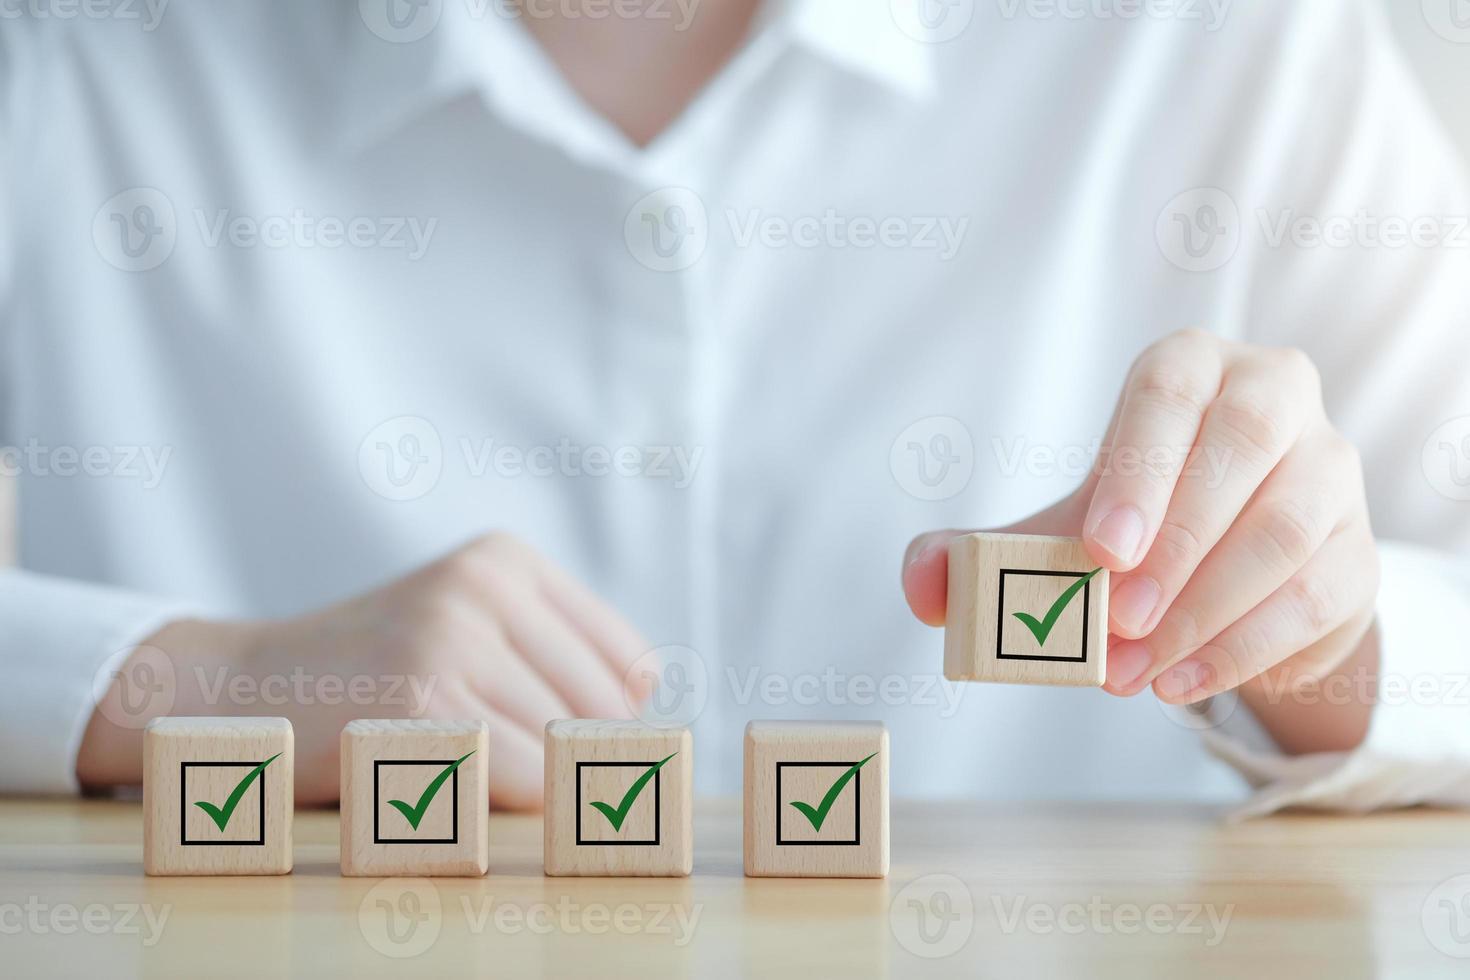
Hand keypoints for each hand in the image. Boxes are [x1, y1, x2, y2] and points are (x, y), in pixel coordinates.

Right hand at [78, 533, 650, 807]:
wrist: (243, 686)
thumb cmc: (371, 669)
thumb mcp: (465, 624)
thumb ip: (554, 653)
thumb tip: (651, 701)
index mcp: (506, 559)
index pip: (629, 661)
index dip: (614, 722)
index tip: (586, 752)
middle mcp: (486, 585)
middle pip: (601, 708)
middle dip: (571, 755)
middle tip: (509, 770)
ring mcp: (453, 638)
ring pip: (561, 746)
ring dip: (531, 782)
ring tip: (465, 767)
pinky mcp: (423, 700)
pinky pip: (518, 776)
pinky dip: (501, 803)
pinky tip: (455, 787)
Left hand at [904, 330, 1379, 723]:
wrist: (1224, 578)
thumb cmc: (1133, 528)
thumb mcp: (1056, 532)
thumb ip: (979, 551)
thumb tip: (924, 583)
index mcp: (1191, 369)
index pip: (1170, 390)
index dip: (1138, 466)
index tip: (1101, 549)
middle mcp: (1275, 396)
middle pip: (1245, 444)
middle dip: (1178, 540)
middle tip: (1117, 620)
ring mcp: (1330, 470)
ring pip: (1287, 525)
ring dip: (1205, 608)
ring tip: (1132, 672)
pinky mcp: (1356, 550)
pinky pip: (1316, 592)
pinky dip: (1245, 647)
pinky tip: (1180, 683)